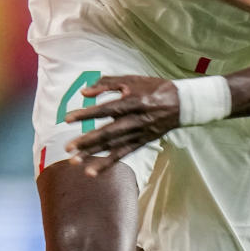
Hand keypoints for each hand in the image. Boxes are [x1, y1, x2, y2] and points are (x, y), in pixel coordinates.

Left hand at [64, 75, 179, 176]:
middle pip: (108, 133)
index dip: (87, 114)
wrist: (181, 104)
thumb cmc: (153, 88)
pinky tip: (93, 171)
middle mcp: (135, 120)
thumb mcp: (131, 80)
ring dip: (94, 155)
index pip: (105, 109)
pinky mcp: (142, 143)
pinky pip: (123, 154)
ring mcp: (139, 134)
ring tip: (75, 162)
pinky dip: (108, 163)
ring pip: (114, 146)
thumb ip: (107, 83)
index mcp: (132, 102)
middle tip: (68, 148)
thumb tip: (84, 92)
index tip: (68, 119)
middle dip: (87, 141)